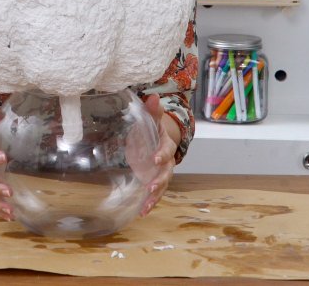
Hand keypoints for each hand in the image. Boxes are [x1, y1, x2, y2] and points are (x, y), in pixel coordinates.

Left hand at [139, 94, 175, 216]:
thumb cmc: (155, 125)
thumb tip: (152, 96)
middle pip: (167, 171)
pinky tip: (141, 212)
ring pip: (162, 185)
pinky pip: (155, 193)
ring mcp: (162, 171)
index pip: (166, 148)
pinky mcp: (155, 179)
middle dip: (159, 180)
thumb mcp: (153, 117)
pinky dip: (150, 202)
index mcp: (166, 142)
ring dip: (154, 196)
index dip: (162, 153)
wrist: (161, 135)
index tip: (155, 158)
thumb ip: (152, 110)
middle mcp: (167, 159)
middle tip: (150, 187)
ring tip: (145, 207)